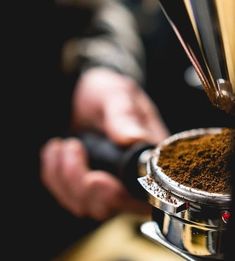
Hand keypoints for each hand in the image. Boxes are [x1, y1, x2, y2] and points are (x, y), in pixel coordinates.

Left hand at [41, 67, 169, 219]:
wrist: (85, 94)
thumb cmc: (108, 93)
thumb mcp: (117, 95)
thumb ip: (124, 115)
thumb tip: (133, 139)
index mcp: (147, 156)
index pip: (145, 193)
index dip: (120, 196)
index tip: (96, 178)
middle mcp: (129, 176)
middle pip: (109, 206)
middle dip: (82, 185)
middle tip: (73, 147)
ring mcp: (107, 182)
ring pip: (83, 205)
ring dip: (64, 175)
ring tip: (66, 143)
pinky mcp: (84, 184)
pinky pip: (63, 194)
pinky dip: (53, 173)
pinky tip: (58, 150)